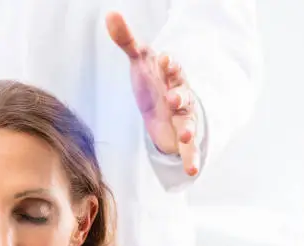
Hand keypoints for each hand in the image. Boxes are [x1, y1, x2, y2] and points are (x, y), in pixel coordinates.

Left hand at [106, 12, 198, 175]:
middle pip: (183, 94)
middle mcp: (180, 95)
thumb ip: (126, 40)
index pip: (171, 68)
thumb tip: (110, 14)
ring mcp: (183, 116)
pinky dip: (192, 158)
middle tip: (173, 98)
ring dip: (189, 127)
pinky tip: (193, 171)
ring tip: (186, 134)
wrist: (162, 107)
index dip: (168, 65)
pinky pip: (189, 149)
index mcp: (170, 76)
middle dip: (180, 95)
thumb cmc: (152, 81)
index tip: (163, 60)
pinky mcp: (181, 136)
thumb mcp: (139, 62)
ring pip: (189, 120)